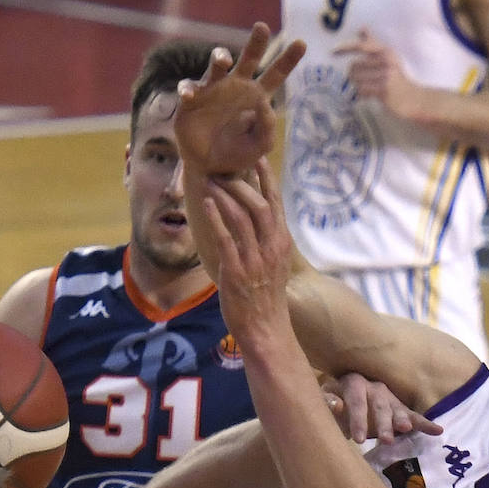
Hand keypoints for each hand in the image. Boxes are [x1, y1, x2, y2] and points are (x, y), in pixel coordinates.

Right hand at [175, 21, 305, 175]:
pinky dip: (188, 89)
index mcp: (257, 96)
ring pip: (217, 64)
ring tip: (223, 60)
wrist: (209, 168)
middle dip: (256, 42)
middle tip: (262, 27)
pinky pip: (189, 87)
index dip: (288, 59)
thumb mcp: (258, 147)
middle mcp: (237, 86)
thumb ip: (267, 129)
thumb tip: (265, 105)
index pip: (276, 74)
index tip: (301, 43)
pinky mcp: (191, 99)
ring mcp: (213, 89)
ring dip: (219, 57)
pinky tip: (189, 95)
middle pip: (249, 58)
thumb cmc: (236, 154)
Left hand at [200, 158, 293, 344]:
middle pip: (259, 204)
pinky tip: (207, 205)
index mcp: (281, 244)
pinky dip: (216, 219)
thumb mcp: (272, 266)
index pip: (276, 203)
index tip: (258, 157)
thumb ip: (264, 243)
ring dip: (225, 196)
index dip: (267, 179)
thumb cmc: (266, 299)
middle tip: (222, 170)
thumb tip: (251, 223)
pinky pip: (226, 239)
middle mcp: (271, 248)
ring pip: (242, 217)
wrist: (266, 330)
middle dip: (240, 183)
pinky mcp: (236, 272)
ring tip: (210, 182)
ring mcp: (255, 260)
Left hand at [321, 374, 444, 445]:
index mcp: (354, 382)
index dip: (357, 418)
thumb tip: (335, 405)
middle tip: (386, 441)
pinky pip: (413, 416)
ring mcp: (389, 398)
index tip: (357, 439)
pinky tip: (438, 430)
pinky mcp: (399, 409)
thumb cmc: (332, 399)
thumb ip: (327, 402)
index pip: (357, 398)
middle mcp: (374, 387)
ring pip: (397, 409)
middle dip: (383, 423)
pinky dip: (425, 424)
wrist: (343, 395)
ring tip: (406, 430)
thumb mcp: (325, 399)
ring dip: (402, 420)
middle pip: (380, 404)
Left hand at [335, 29, 421, 121]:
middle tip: (361, 81)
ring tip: (366, 88)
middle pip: (354, 66)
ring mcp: (385, 75)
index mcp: (385, 51)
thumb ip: (374, 43)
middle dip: (353, 75)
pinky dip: (361, 94)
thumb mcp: (388, 57)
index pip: (362, 45)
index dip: (346, 47)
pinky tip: (367, 94)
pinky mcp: (384, 90)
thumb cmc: (397, 78)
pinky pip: (362, 90)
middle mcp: (386, 61)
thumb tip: (362, 28)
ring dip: (356, 86)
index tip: (333, 51)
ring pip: (356, 80)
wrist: (413, 98)